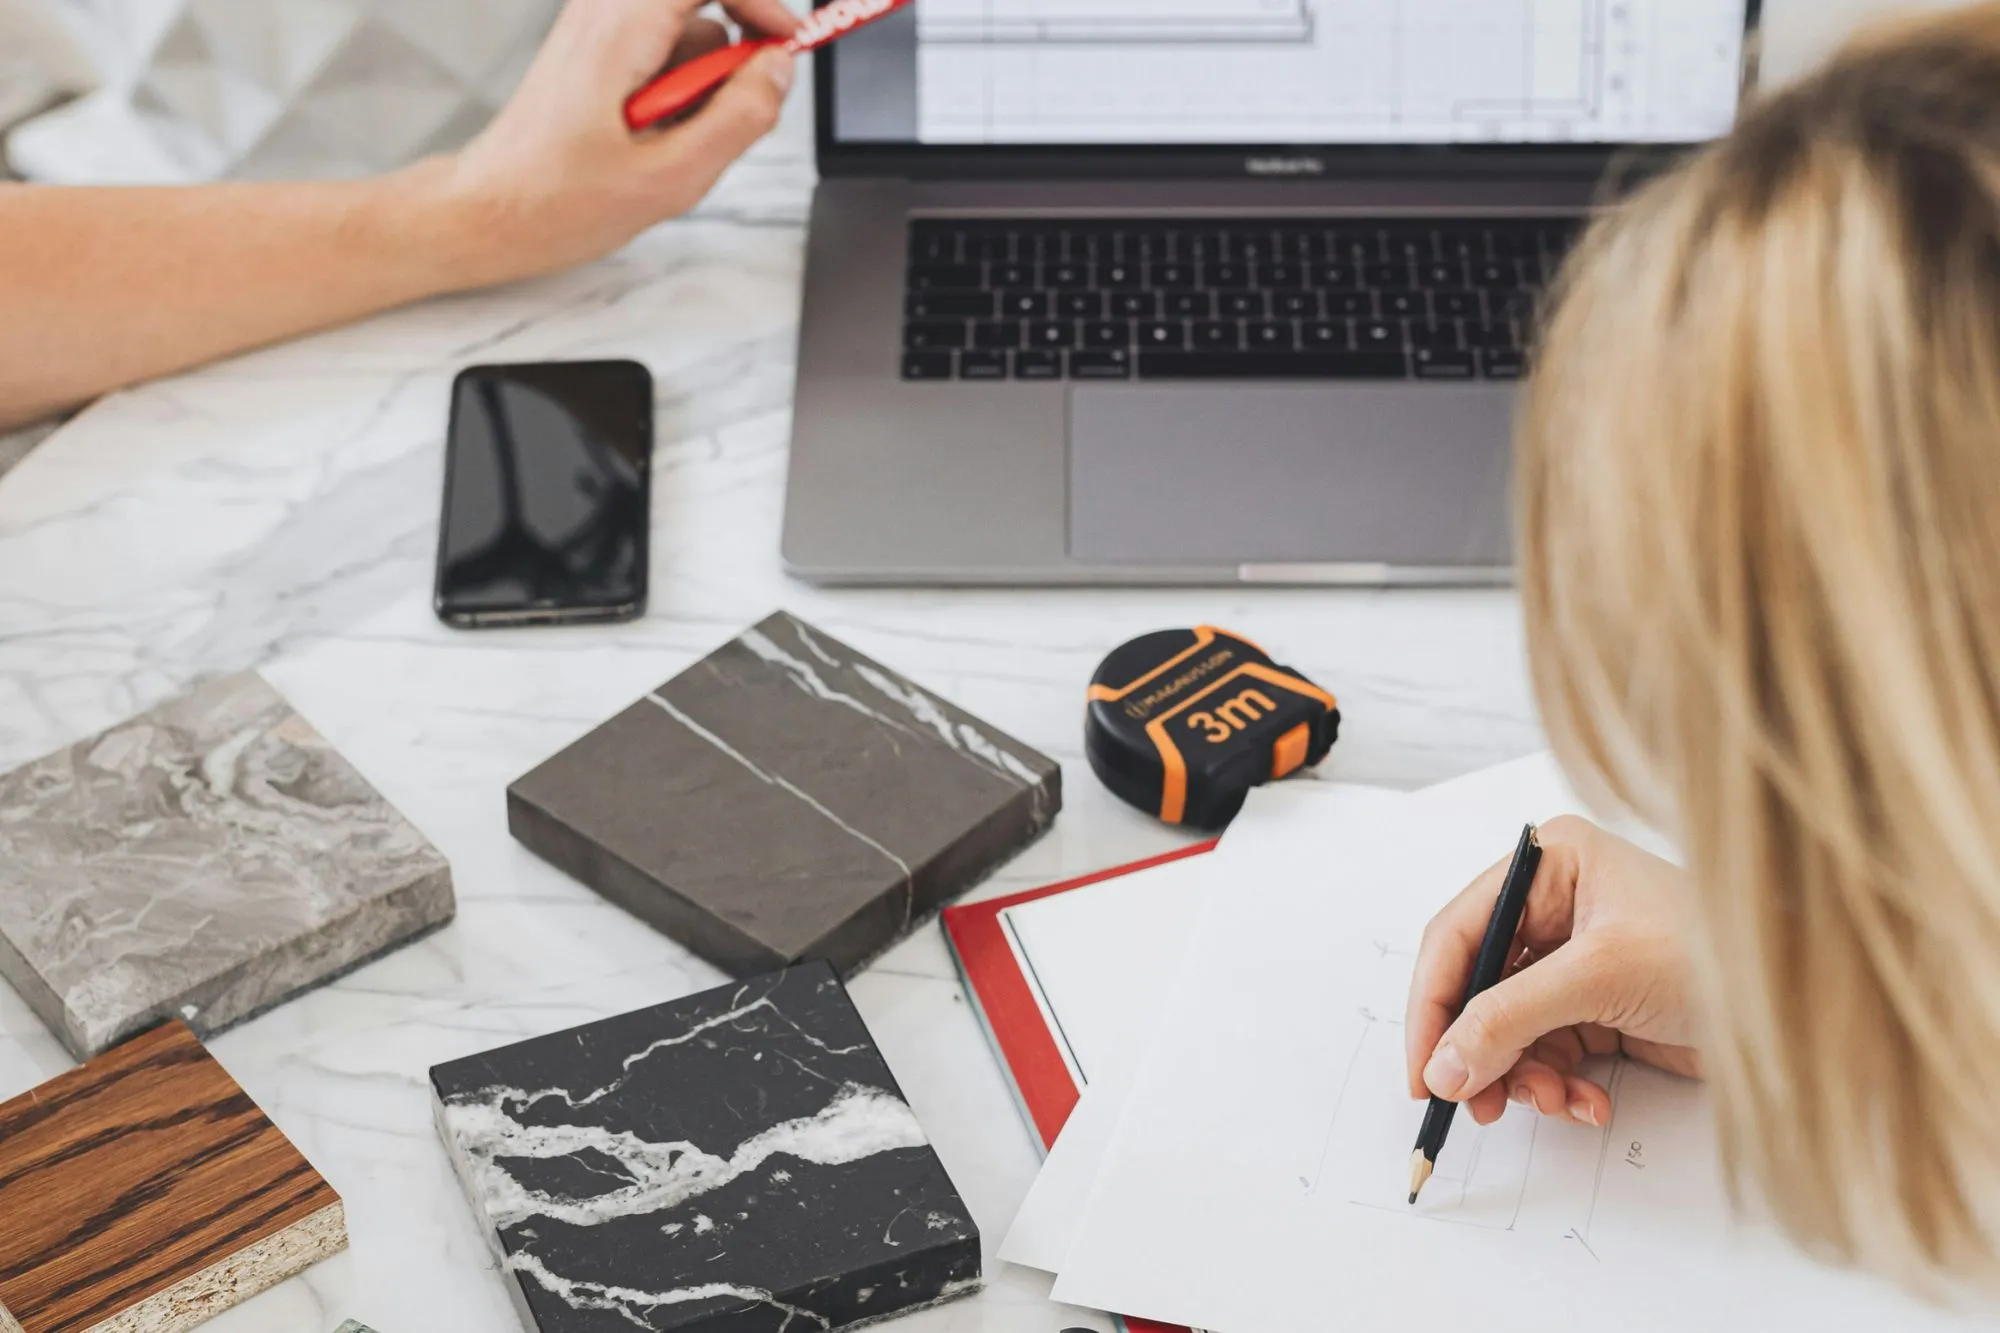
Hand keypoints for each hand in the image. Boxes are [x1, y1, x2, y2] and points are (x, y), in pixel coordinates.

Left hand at [444, 0, 800, 285]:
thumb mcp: (669, 176)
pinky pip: (661, 51)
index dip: (763, 4)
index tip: (791, 45)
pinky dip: (677, 92)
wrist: (488, 212)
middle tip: (733, 111)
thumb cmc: (558, 201)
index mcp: (620, 28)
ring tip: (674, 142)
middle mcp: (604, 11)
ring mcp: (597, 29)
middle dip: (732, 54)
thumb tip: (779, 70)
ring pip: (685, 31)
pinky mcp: (594, 51)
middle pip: (701, 1)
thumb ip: (738, 119)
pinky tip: (654, 139)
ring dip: (701, 83)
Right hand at [1404, 816, 1702, 1128]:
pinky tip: (1588, 1101)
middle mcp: (1556, 906)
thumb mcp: (1599, 979)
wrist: (1810, 1009)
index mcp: (1548, 866)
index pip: (1458, 934)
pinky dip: (1558, 1084)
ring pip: (1508, 1028)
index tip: (1422, 1069)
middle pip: (1478, 987)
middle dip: (1479, 1050)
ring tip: (1550, 1104)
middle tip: (1475, 1103)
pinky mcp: (1599, 1005)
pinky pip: (1548, 1051)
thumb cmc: (1719, 955)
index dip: (1433, 1004)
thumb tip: (1443, 1067)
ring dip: (1520, 1076)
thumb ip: (1509, 1020)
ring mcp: (1576, 959)